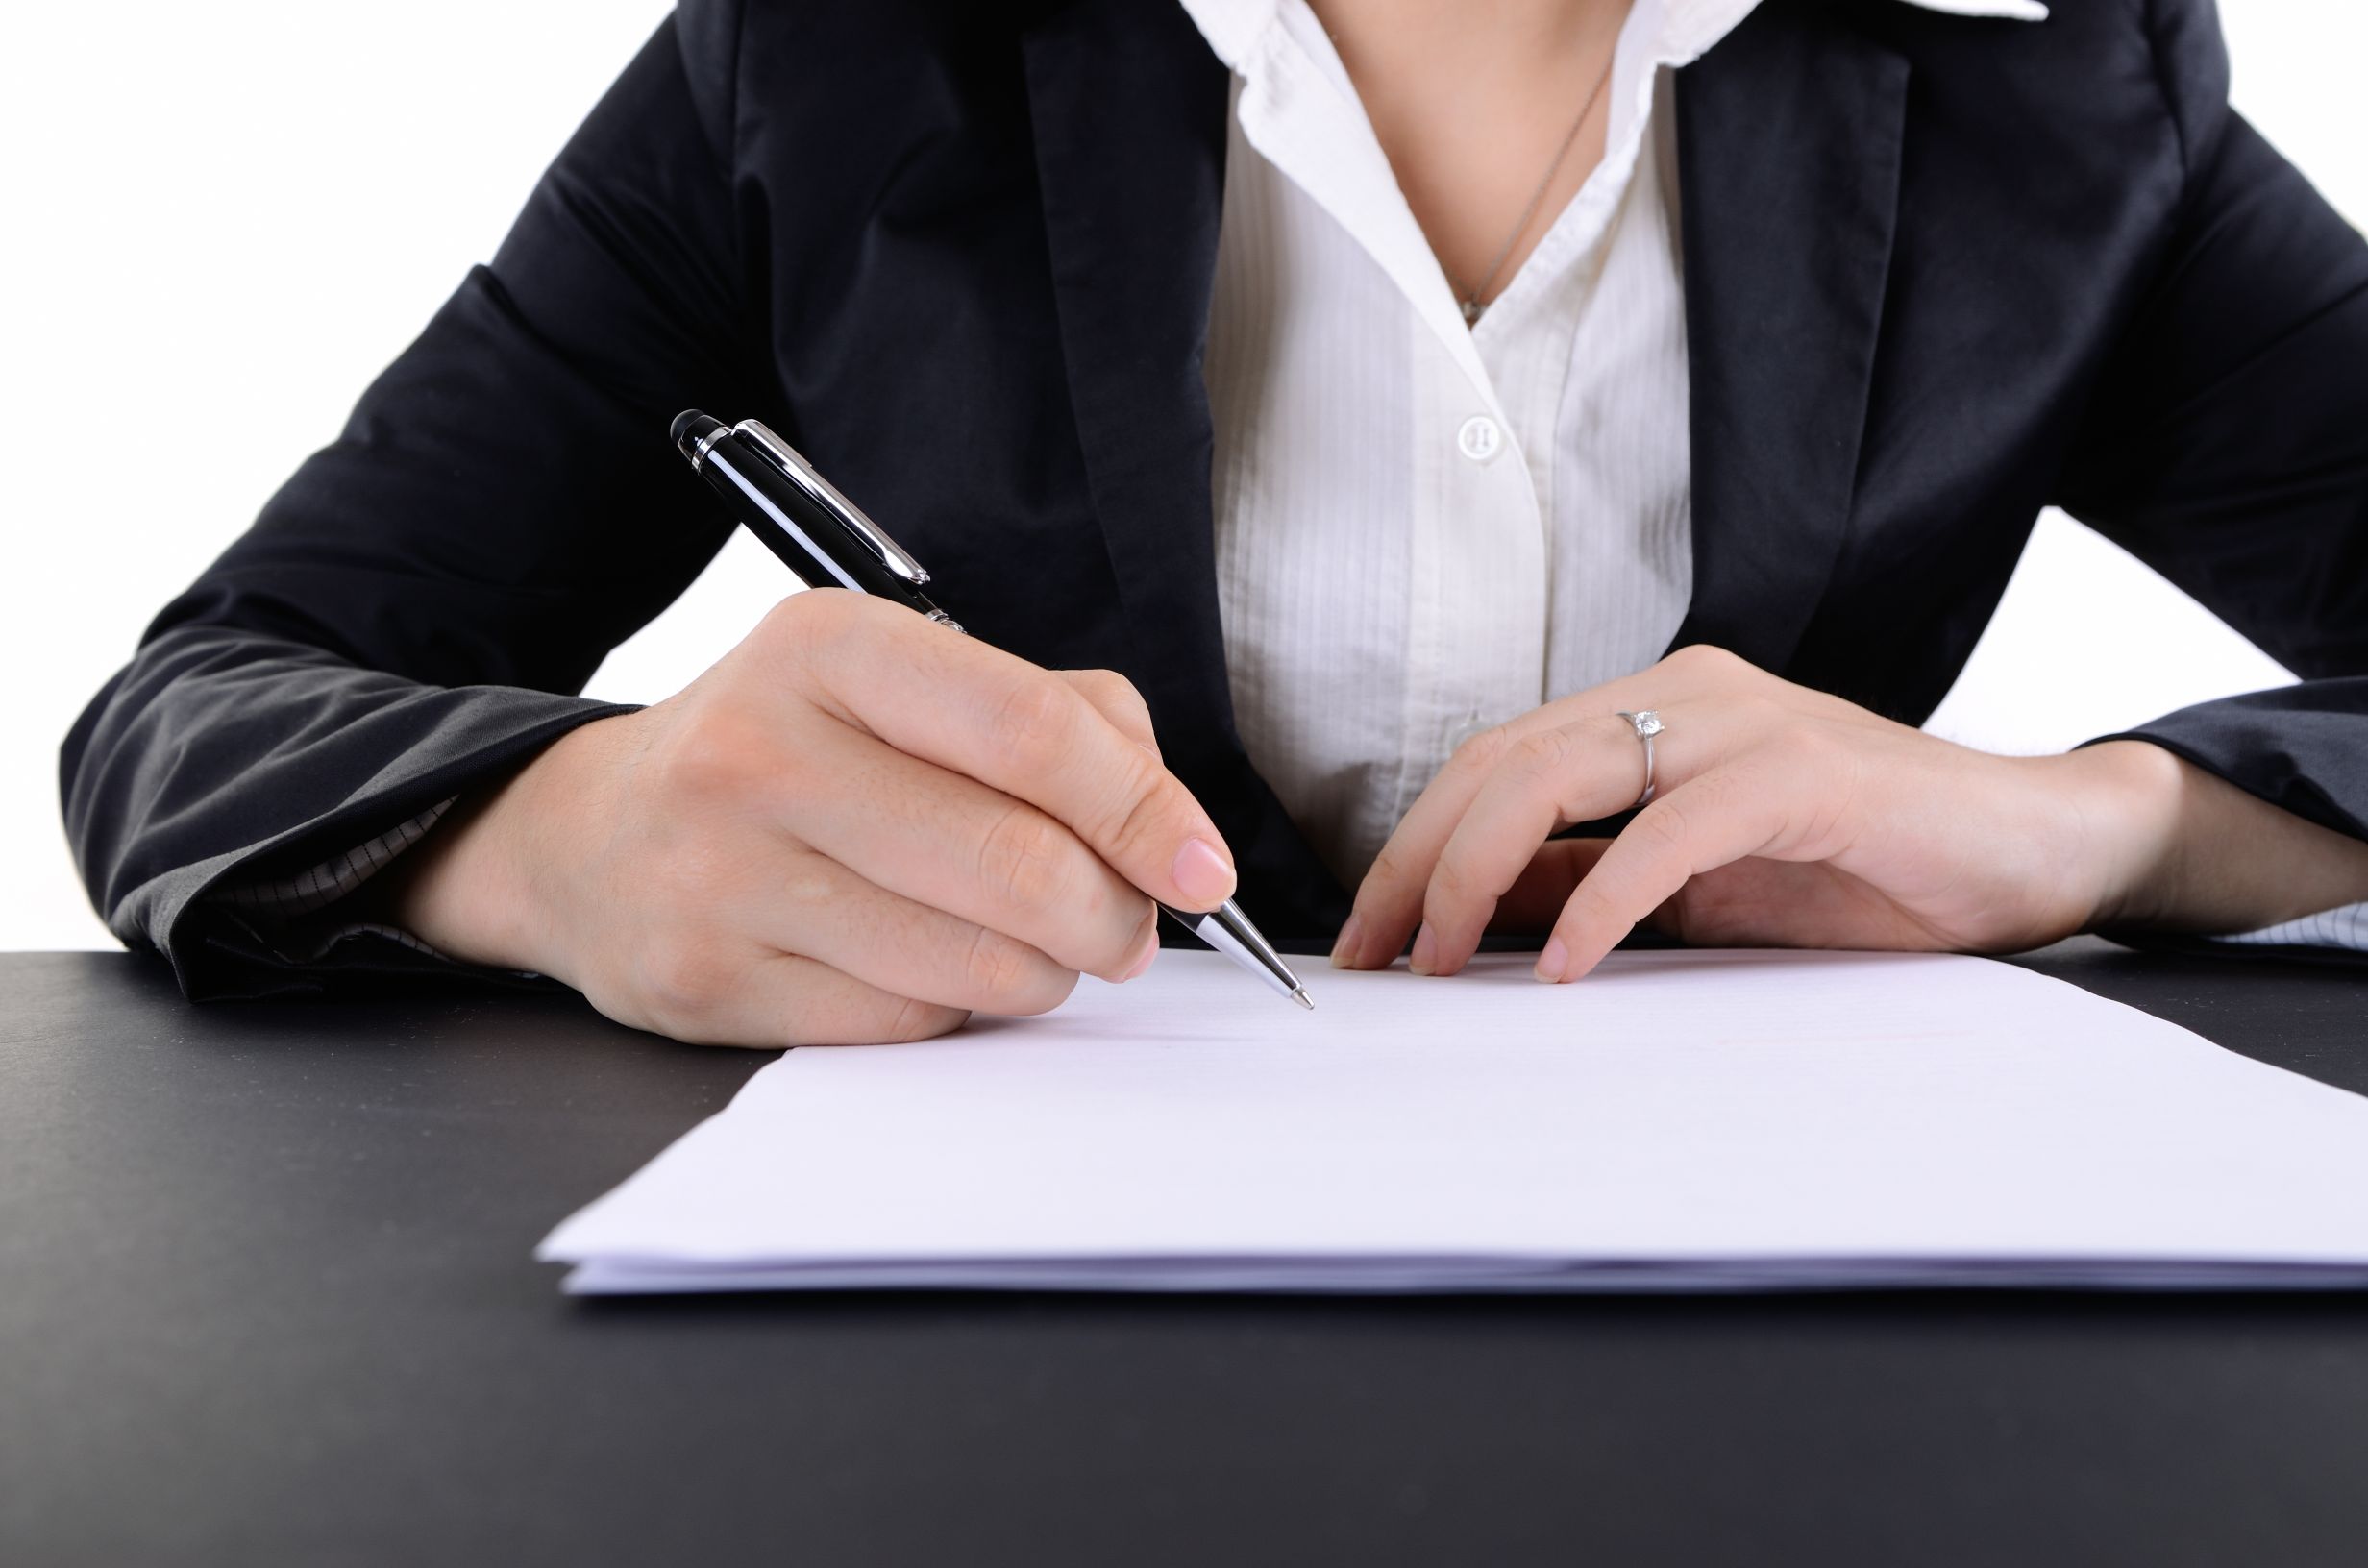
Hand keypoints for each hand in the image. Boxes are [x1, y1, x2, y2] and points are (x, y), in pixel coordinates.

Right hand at [380, 591, 1237, 1045]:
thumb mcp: (896, 678)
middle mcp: (763, 753)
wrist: (586, 836)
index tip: (1201, 865)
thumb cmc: (783, 749)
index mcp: (827, 647)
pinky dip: (958, 1008)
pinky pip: (909, 1026)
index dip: (1143, 808)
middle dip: (1114, 915)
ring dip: (1047, 971)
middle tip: (1130, 925)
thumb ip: (1051, 715)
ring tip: (1036, 943)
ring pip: (977, 964)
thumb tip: (1160, 813)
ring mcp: (726, 877)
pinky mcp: (713, 985)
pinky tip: (932, 965)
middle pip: (1018, 865)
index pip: (1031, 730)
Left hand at [1332, 644, 2367, 981]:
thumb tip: (1474, 912)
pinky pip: (1671, 831)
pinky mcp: (1807, 774)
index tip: (1370, 934)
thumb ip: (1591, 876)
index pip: (1494, 762)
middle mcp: (1688, 696)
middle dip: (1418, 860)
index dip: (1415, 845)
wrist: (2031, 851)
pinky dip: (1604, 899)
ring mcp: (1746, 724)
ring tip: (1440, 956)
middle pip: (1501, 759)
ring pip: (1560, 773)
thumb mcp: (1695, 883)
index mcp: (1655, 711)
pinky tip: (1568, 963)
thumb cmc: (1866, 869)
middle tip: (1377, 953)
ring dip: (1479, 870)